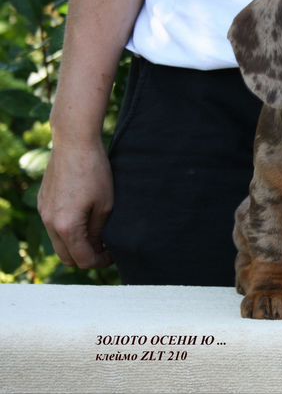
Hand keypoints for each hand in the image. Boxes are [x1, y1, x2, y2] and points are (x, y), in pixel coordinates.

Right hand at [38, 141, 113, 268]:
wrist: (74, 143)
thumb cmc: (94, 172)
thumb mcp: (105, 205)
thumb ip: (99, 231)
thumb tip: (98, 245)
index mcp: (66, 227)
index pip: (82, 260)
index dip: (100, 262)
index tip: (113, 256)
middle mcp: (49, 223)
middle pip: (67, 257)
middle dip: (86, 257)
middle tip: (105, 250)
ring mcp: (43, 212)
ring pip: (58, 242)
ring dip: (76, 244)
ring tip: (97, 234)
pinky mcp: (43, 202)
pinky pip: (53, 226)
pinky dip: (67, 231)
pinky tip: (84, 220)